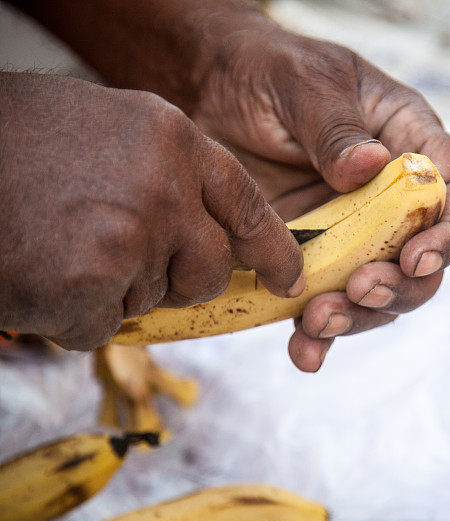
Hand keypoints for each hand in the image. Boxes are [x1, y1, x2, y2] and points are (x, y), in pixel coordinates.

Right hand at [0, 73, 303, 349]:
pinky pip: (103, 327)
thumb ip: (170, 176)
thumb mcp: (115, 130)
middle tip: (119, 255)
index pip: (247, 206)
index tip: (288, 279)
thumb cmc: (22, 141)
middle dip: (175, 279)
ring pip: (152, 300)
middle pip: (207, 270)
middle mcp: (163, 188)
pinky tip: (39, 271)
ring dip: (110, 289)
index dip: (272, 249)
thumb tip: (208, 236)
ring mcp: (129, 238)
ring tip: (59, 243)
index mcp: (174, 140)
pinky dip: (72, 315)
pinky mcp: (87, 285)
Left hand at [191, 19, 449, 370]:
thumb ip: (336, 127)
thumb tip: (370, 166)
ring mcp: (351, 232)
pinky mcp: (311, 258)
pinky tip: (303, 351)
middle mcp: (388, 195)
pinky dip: (318, 335)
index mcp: (406, 141)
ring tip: (318, 323)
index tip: (419, 258)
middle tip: (360, 291)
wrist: (207, 93)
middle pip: (422, 256)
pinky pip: (326, 303)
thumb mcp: (303, 85)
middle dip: (401, 285)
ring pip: (378, 291)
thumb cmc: (268, 72)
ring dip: (358, 317)